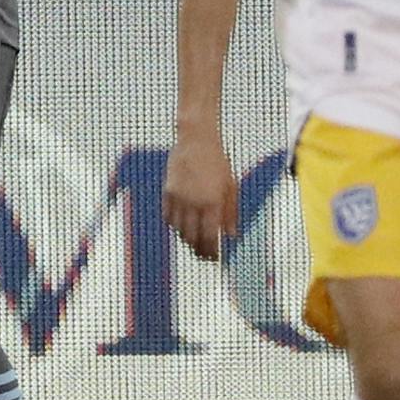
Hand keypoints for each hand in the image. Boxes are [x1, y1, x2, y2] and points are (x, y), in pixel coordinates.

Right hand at [162, 132, 238, 260]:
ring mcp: (179, 197)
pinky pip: (169, 217)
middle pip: (193, 237)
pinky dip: (175, 226)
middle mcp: (194, 202)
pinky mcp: (168, 191)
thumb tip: (230, 235)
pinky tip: (182, 228)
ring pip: (179, 229)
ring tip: (194, 244)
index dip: (212, 251)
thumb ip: (231, 212)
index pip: (210, 236)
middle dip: (199, 250)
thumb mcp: (230, 186)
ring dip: (187, 240)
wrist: (196, 140)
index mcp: (213, 202)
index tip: (215, 259)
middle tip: (204, 256)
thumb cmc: (217, 162)